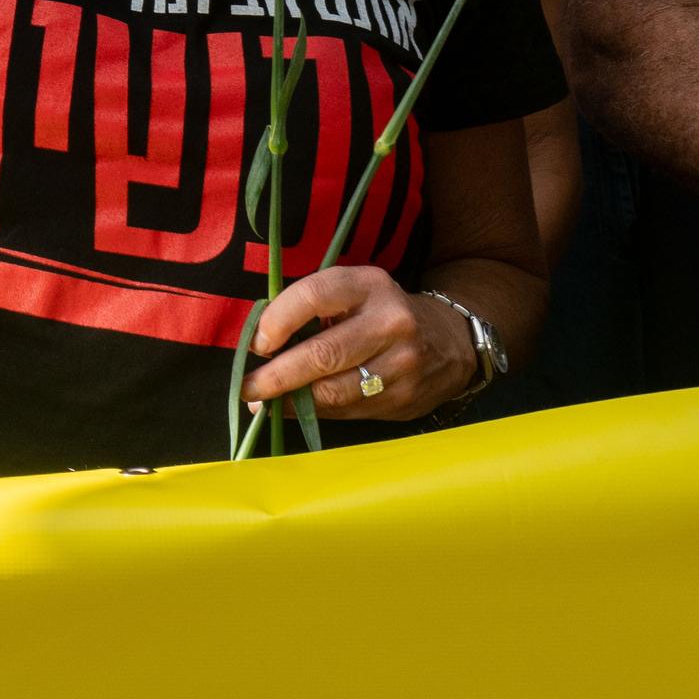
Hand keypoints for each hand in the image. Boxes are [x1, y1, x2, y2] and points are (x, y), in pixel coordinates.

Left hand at [245, 263, 480, 422]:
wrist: (452, 341)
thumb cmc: (380, 312)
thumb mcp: (354, 292)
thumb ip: (312, 308)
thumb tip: (258, 345)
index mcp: (369, 285)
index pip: (314, 295)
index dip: (277, 320)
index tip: (256, 343)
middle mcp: (390, 323)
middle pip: (322, 354)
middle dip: (276, 376)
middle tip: (246, 388)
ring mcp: (402, 364)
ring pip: (334, 391)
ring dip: (292, 401)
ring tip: (264, 403)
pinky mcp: (405, 398)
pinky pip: (349, 410)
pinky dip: (317, 413)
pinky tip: (298, 410)